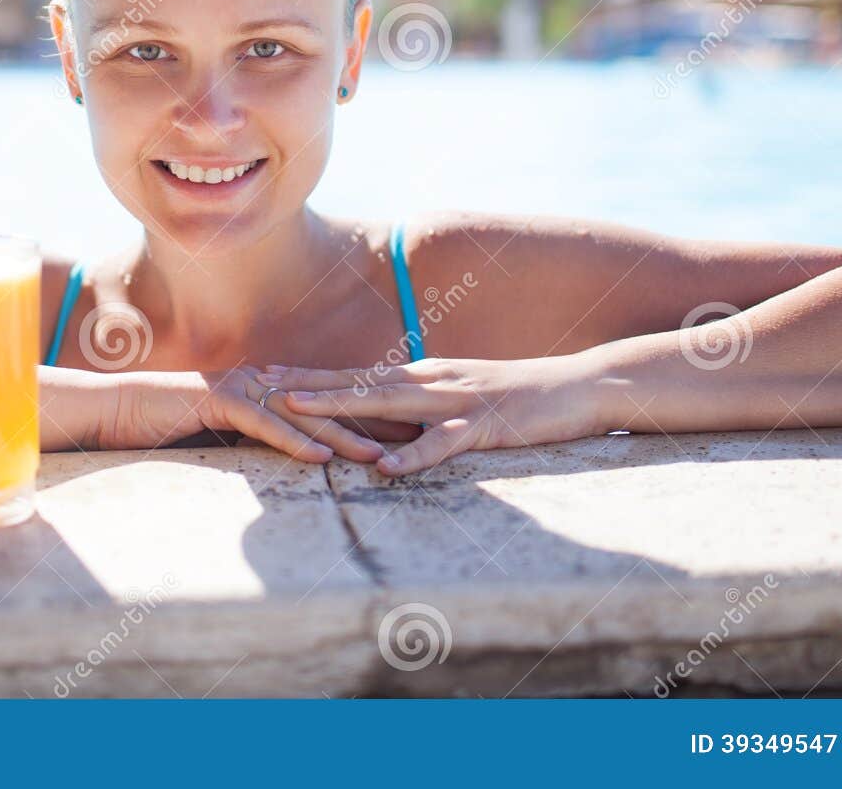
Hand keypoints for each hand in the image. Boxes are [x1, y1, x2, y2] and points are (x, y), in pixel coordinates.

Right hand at [98, 366, 396, 464]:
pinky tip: (320, 459)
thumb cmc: (170, 423)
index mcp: (268, 388)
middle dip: (372, 421)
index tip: (411, 429)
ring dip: (342, 437)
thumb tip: (296, 454)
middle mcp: (262, 382)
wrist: (119, 408)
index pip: (328, 403)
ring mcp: (242, 389)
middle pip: (327, 405)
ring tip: (380, 456)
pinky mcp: (219, 403)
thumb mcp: (225, 433)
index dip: (369, 415)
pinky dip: (293, 442)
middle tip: (416, 436)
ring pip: (302, 415)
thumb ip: (260, 438)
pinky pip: (263, 425)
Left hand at [254, 356, 607, 475]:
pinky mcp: (484, 425)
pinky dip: (413, 455)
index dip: (314, 375)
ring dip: (340, 407)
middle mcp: (433, 380)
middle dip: (309, 384)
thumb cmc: (521, 398)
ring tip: (298, 411)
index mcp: (427, 376)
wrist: (579, 387)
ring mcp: (457, 400)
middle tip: (262, 383)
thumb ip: (427, 410)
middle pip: (360, 383)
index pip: (360, 373)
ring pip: (388, 404)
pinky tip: (384, 468)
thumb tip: (389, 428)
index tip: (270, 373)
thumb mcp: (465, 399)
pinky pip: (442, 443)